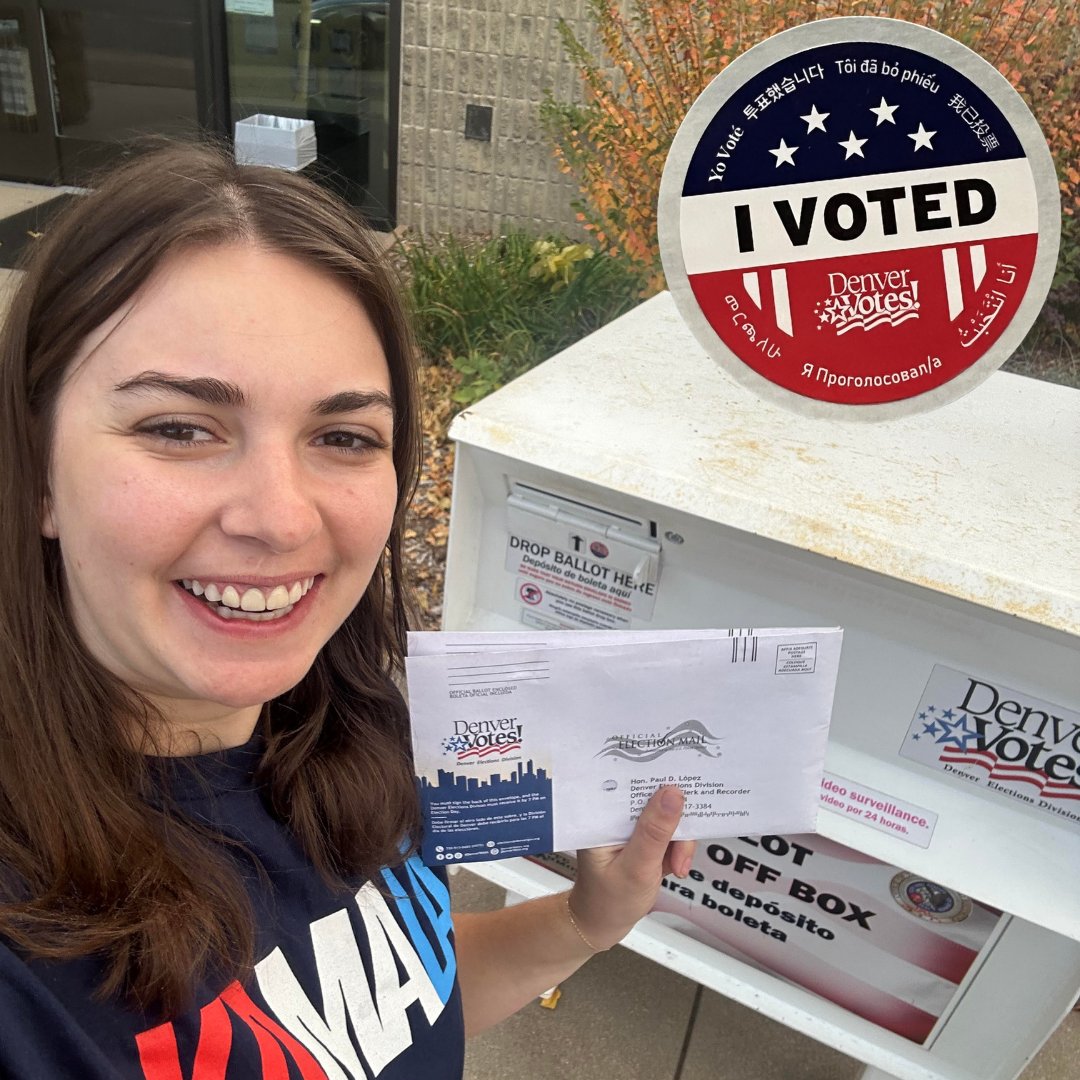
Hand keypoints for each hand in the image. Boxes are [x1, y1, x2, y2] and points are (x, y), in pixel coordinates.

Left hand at [567, 786, 694, 951]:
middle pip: (655, 798)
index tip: (683, 783)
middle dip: (676, 823)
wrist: (604, 925)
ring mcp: (632, 827)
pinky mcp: (645, 838)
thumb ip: (655, 832)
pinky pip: (671, 832)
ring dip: (679, 842)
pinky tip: (674, 866)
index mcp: (602, 814)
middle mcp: (616, 815)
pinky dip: (678, 850)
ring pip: (668, 816)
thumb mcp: (636, 868)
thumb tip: (672, 794)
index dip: (657, 779)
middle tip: (680, 851)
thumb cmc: (608, 901)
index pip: (630, 783)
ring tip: (676, 866)